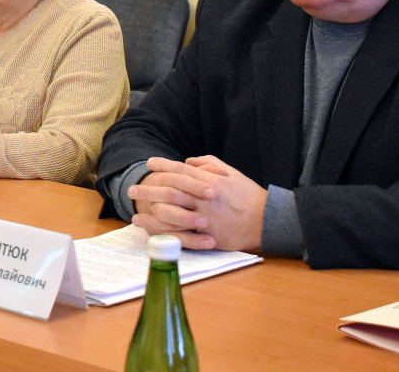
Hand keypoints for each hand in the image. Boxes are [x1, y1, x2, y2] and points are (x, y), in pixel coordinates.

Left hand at [128, 155, 265, 252]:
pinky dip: (166, 233)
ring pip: (172, 214)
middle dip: (149, 190)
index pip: (181, 170)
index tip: (149, 163)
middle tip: (131, 190)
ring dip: (151, 214)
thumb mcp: (231, 172)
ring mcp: (205, 218)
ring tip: (134, 214)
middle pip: (170, 192)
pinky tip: (153, 234)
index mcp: (209, 181)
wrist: (266, 220)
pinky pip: (183, 235)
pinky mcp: (208, 236)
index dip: (163, 166)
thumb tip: (188, 161)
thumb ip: (208, 164)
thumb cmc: (248, 195)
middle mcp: (204, 198)